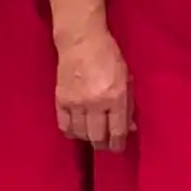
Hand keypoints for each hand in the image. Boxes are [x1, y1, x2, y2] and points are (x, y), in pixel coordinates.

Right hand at [53, 29, 132, 153]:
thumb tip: (129, 127)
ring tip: (91, 137)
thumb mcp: (126, 79)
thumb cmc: (109, 56)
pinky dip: (71, 131)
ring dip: (87, 139)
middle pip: (97, 136)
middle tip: (104, 145)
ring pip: (80, 134)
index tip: (118, 148)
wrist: (81, 42)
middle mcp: (95, 103)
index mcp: (115, 97)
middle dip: (102, 145)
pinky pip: (64, 125)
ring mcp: (76, 103)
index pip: (116, 131)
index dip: (117, 144)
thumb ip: (128, 104)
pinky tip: (76, 130)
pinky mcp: (61, 100)